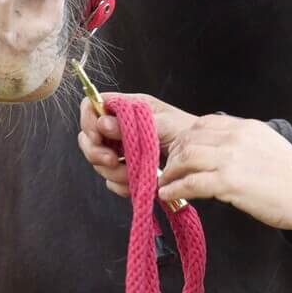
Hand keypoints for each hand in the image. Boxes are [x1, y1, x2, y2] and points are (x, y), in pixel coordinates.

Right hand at [76, 92, 198, 198]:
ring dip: (112, 172)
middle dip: (97, 152)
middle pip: (89, 137)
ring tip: (131, 175)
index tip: (98, 136)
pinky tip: (134, 185)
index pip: (92, 107)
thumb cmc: (187, 132)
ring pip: (99, 161)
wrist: (203, 156)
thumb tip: (104, 123)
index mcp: (126, 108)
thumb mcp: (162, 122)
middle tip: (112, 161)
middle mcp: (120, 127)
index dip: (89, 121)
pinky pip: (111, 180)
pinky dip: (120, 185)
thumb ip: (131, 123)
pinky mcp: (127, 169)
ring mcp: (122, 149)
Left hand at [156, 113, 291, 232]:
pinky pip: (190, 183)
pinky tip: (167, 195)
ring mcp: (231, 158)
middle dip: (174, 154)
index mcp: (245, 127)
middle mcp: (235, 137)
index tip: (178, 151)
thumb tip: (220, 157)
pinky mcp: (229, 181)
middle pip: (190, 138)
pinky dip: (174, 189)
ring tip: (163, 183)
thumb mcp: (268, 146)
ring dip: (170, 172)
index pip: (204, 123)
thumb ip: (243, 145)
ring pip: (185, 158)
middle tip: (167, 169)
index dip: (186, 138)